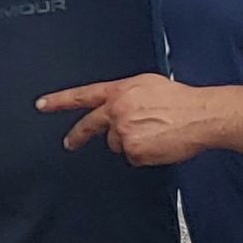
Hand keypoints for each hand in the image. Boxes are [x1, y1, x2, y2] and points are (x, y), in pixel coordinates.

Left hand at [35, 72, 221, 166]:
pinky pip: (133, 157)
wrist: (200, 115)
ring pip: (117, 144)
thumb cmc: (180, 99)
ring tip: (154, 133)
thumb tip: (117, 103)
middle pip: (90, 126)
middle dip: (77, 136)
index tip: (41, 105)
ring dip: (131, 142)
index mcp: (118, 92)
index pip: (82, 96)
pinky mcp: (134, 150)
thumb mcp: (146, 85)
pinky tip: (158, 144)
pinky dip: (144, 154)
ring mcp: (123, 132)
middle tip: (69, 143)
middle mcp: (116, 111)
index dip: (59, 100)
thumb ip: (125, 94)